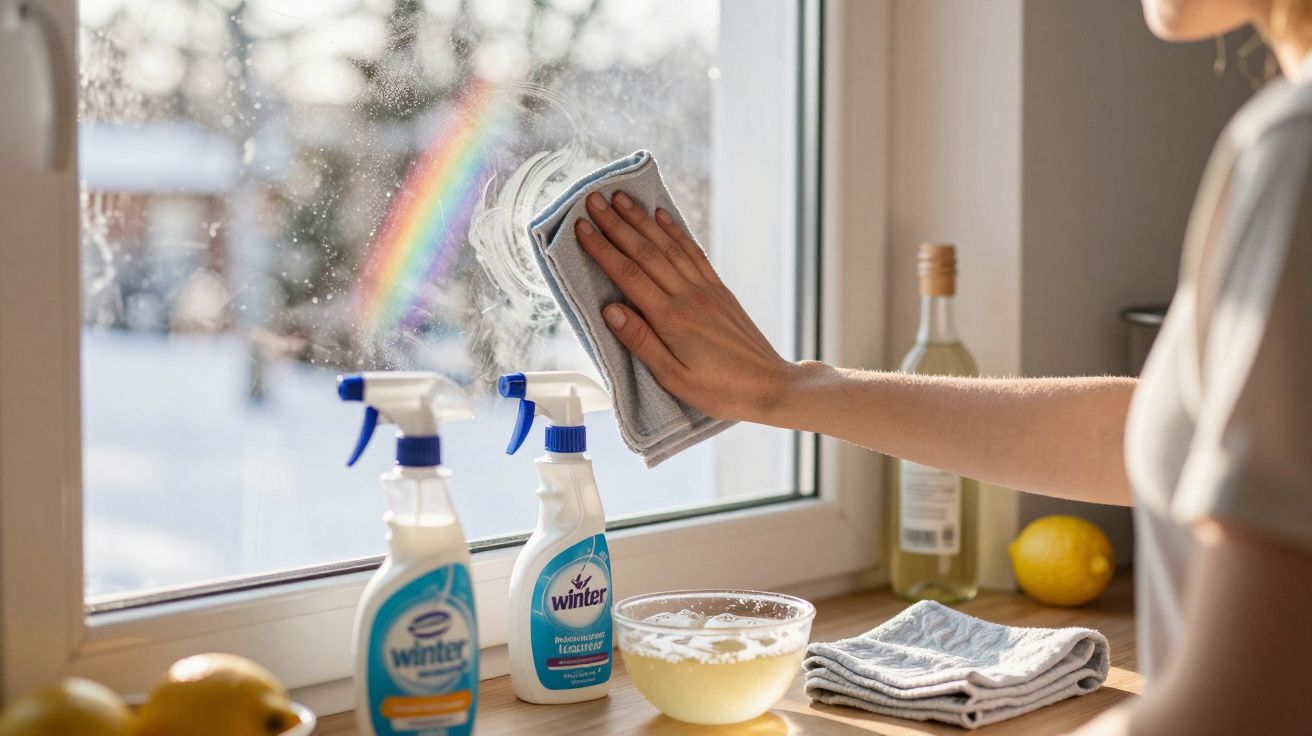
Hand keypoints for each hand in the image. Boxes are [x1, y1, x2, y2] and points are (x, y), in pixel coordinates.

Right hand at [575, 190, 798, 422]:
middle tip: (593, 200)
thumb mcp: (673, 377)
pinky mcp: (719, 289)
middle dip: (616, 223)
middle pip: (645, 251)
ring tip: (620, 198)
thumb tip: (609, 310)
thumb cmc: (720, 390)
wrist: (769, 385)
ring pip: (668, 245)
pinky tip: (662, 216)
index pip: (628, 274)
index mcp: (671, 319)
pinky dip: (675, 231)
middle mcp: (688, 296)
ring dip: (641, 220)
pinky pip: (693, 252)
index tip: (581, 227)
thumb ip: (640, 341)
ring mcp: (706, 289)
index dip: (602, 248)